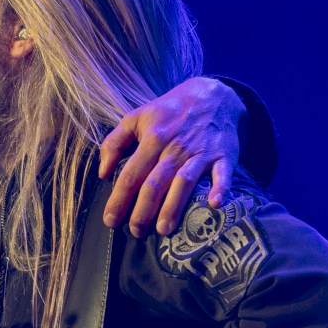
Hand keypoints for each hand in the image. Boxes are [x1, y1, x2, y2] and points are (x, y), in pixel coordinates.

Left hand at [98, 77, 244, 235]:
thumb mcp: (136, 117)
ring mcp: (200, 152)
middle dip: (143, 210)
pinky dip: (221, 188)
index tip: (110, 220)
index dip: (119, 197)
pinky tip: (214, 205)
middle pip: (155, 183)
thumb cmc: (169, 112)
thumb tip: (103, 173)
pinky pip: (224, 174)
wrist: (213, 95)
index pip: (131, 173)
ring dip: (174, 206)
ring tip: (163, 229)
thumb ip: (114, 142)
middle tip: (135, 232)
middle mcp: (175, 147)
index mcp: (152, 138)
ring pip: (184, 182)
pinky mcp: (224, 156)